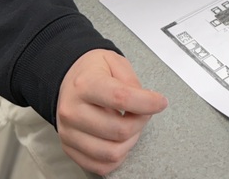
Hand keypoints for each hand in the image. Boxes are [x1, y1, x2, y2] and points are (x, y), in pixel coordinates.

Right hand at [56, 49, 168, 173]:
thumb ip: (131, 81)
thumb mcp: (114, 62)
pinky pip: (101, 166)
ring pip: (112, 153)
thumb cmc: (93, 71)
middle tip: (144, 112)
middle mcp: (72, 111)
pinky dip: (118, 157)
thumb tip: (146, 103)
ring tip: (131, 125)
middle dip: (141, 122)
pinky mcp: (69, 149)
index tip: (161, 102)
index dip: (147, 103)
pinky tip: (119, 140)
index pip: (121, 98)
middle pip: (119, 130)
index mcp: (84, 84)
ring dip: (131, 141)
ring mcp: (68, 133)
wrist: (68, 80)